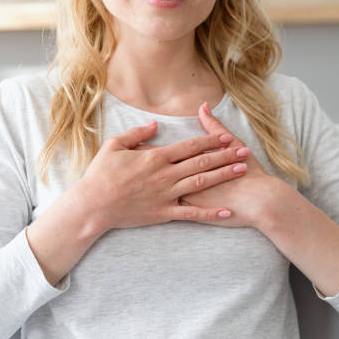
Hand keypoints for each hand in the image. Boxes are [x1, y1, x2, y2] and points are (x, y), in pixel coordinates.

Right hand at [73, 119, 249, 231]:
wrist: (93, 205)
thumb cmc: (101, 175)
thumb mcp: (114, 146)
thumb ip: (136, 134)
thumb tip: (153, 125)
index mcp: (155, 157)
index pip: (189, 146)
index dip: (210, 140)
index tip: (226, 136)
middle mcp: (165, 174)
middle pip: (202, 162)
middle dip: (225, 155)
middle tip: (245, 151)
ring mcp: (166, 194)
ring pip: (201, 183)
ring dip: (223, 176)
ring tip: (241, 171)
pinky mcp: (163, 213)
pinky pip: (191, 213)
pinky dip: (210, 213)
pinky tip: (226, 212)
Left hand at [135, 102, 283, 228]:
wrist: (262, 201)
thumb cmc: (251, 173)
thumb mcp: (234, 143)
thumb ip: (215, 127)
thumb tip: (203, 107)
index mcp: (192, 160)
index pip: (164, 152)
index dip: (148, 150)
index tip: (137, 148)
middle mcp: (184, 178)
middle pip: (155, 171)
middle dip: (139, 169)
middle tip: (125, 166)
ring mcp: (186, 197)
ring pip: (157, 191)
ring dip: (144, 188)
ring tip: (130, 184)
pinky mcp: (192, 213)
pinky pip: (170, 212)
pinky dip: (159, 207)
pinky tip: (148, 206)